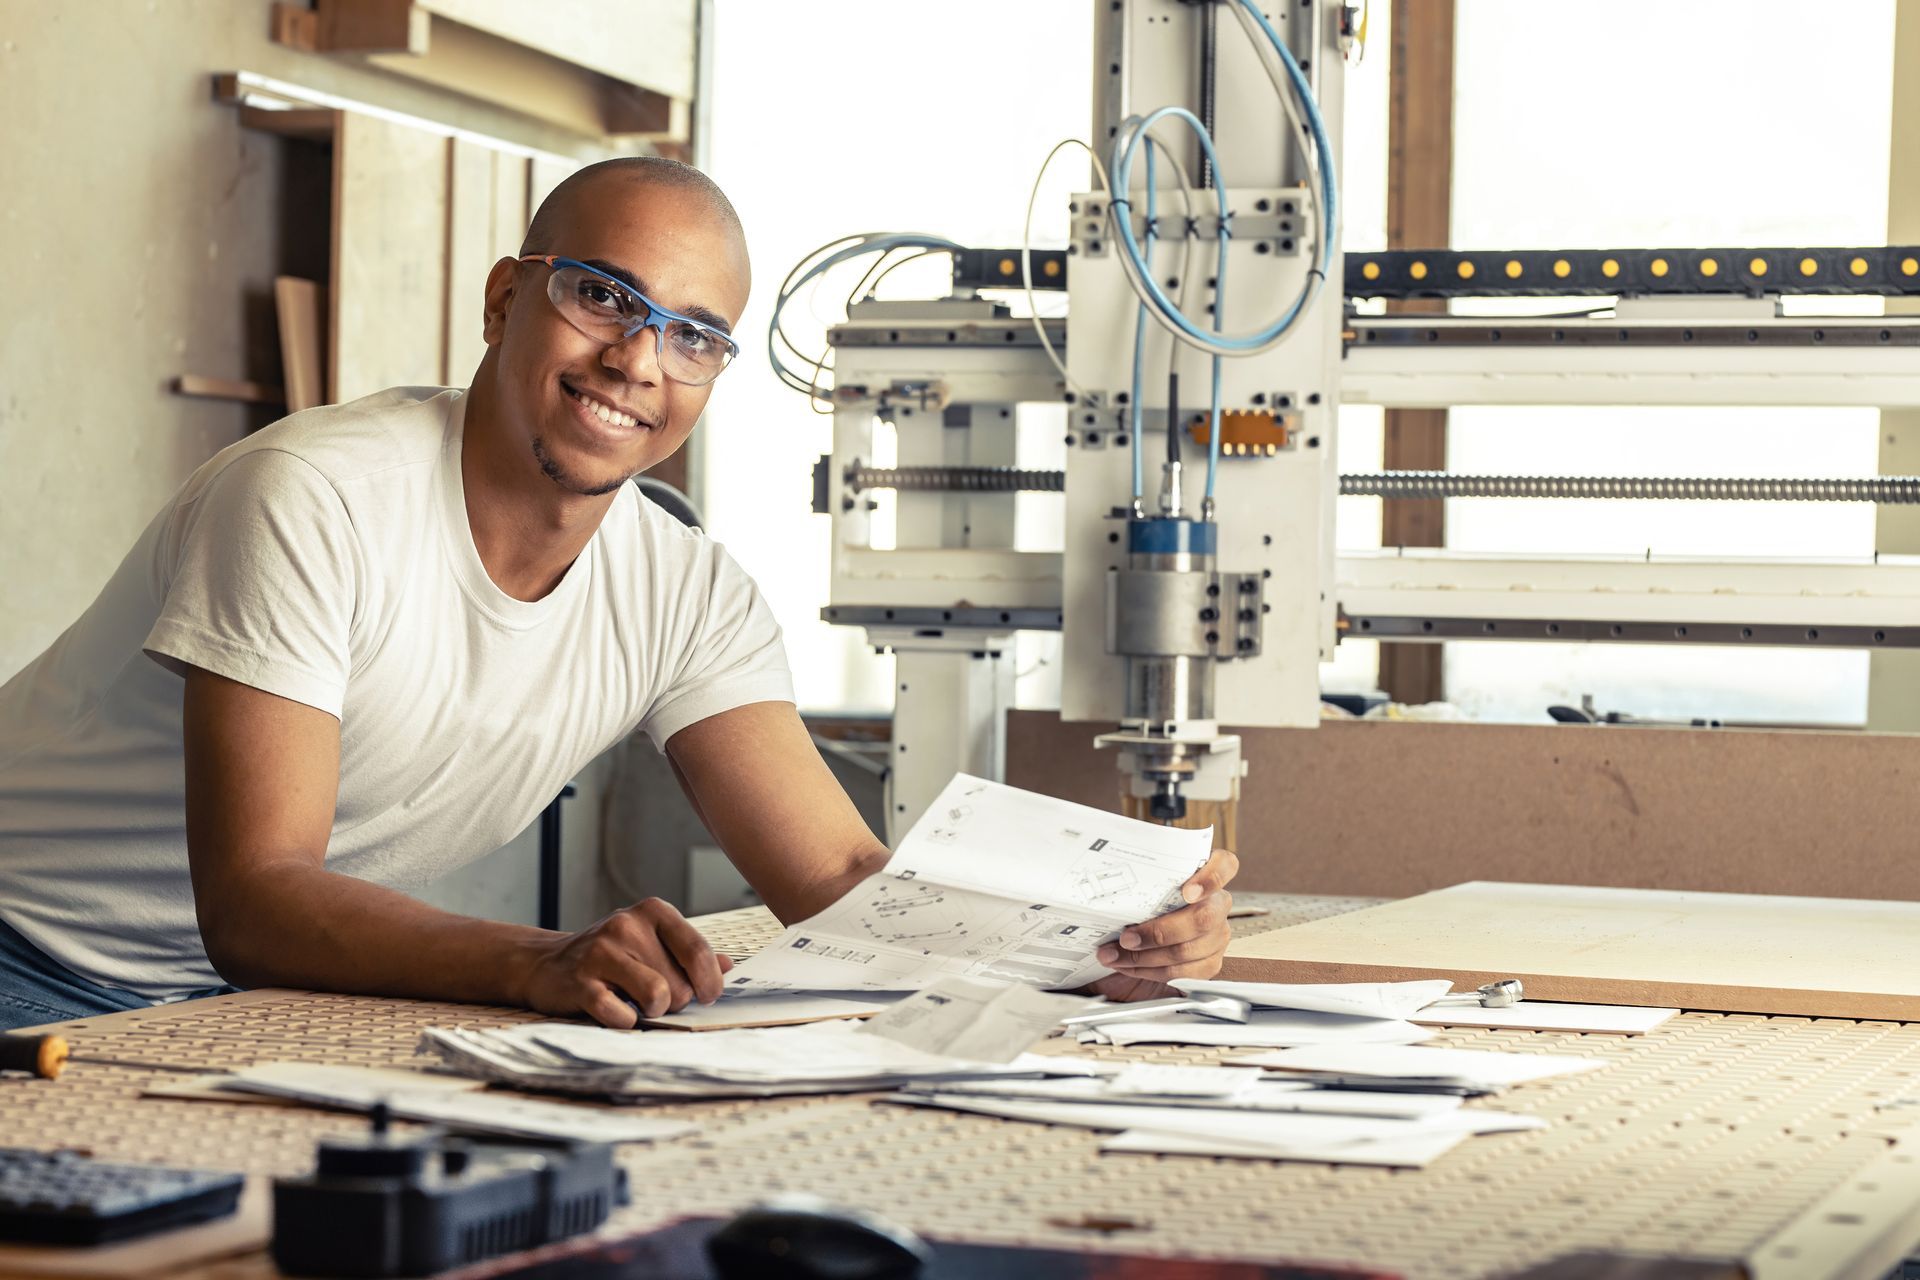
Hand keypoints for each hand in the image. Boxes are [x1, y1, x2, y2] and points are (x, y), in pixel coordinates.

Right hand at [516, 898, 732, 1026]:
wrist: (546, 963)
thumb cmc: (611, 957)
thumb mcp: (651, 943)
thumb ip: (689, 953)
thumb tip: (727, 967)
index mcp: (653, 912)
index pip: (698, 951)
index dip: (710, 982)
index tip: (708, 996)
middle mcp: (627, 926)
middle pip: (680, 984)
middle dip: (675, 1002)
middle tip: (656, 1000)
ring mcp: (601, 953)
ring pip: (657, 997)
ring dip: (654, 1012)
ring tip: (640, 1006)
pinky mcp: (581, 983)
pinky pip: (621, 1016)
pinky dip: (625, 1022)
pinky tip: (617, 1011)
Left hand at [1085, 847, 1238, 1002]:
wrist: (1136, 935)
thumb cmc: (1141, 902)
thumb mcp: (1140, 885)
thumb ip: (1138, 879)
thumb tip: (1109, 872)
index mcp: (1205, 874)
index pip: (1225, 866)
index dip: (1211, 878)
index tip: (1188, 892)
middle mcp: (1217, 904)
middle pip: (1203, 918)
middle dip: (1159, 932)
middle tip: (1126, 937)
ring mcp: (1217, 934)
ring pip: (1189, 950)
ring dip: (1145, 956)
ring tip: (1114, 955)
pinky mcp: (1210, 962)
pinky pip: (1185, 972)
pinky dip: (1151, 971)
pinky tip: (1130, 965)